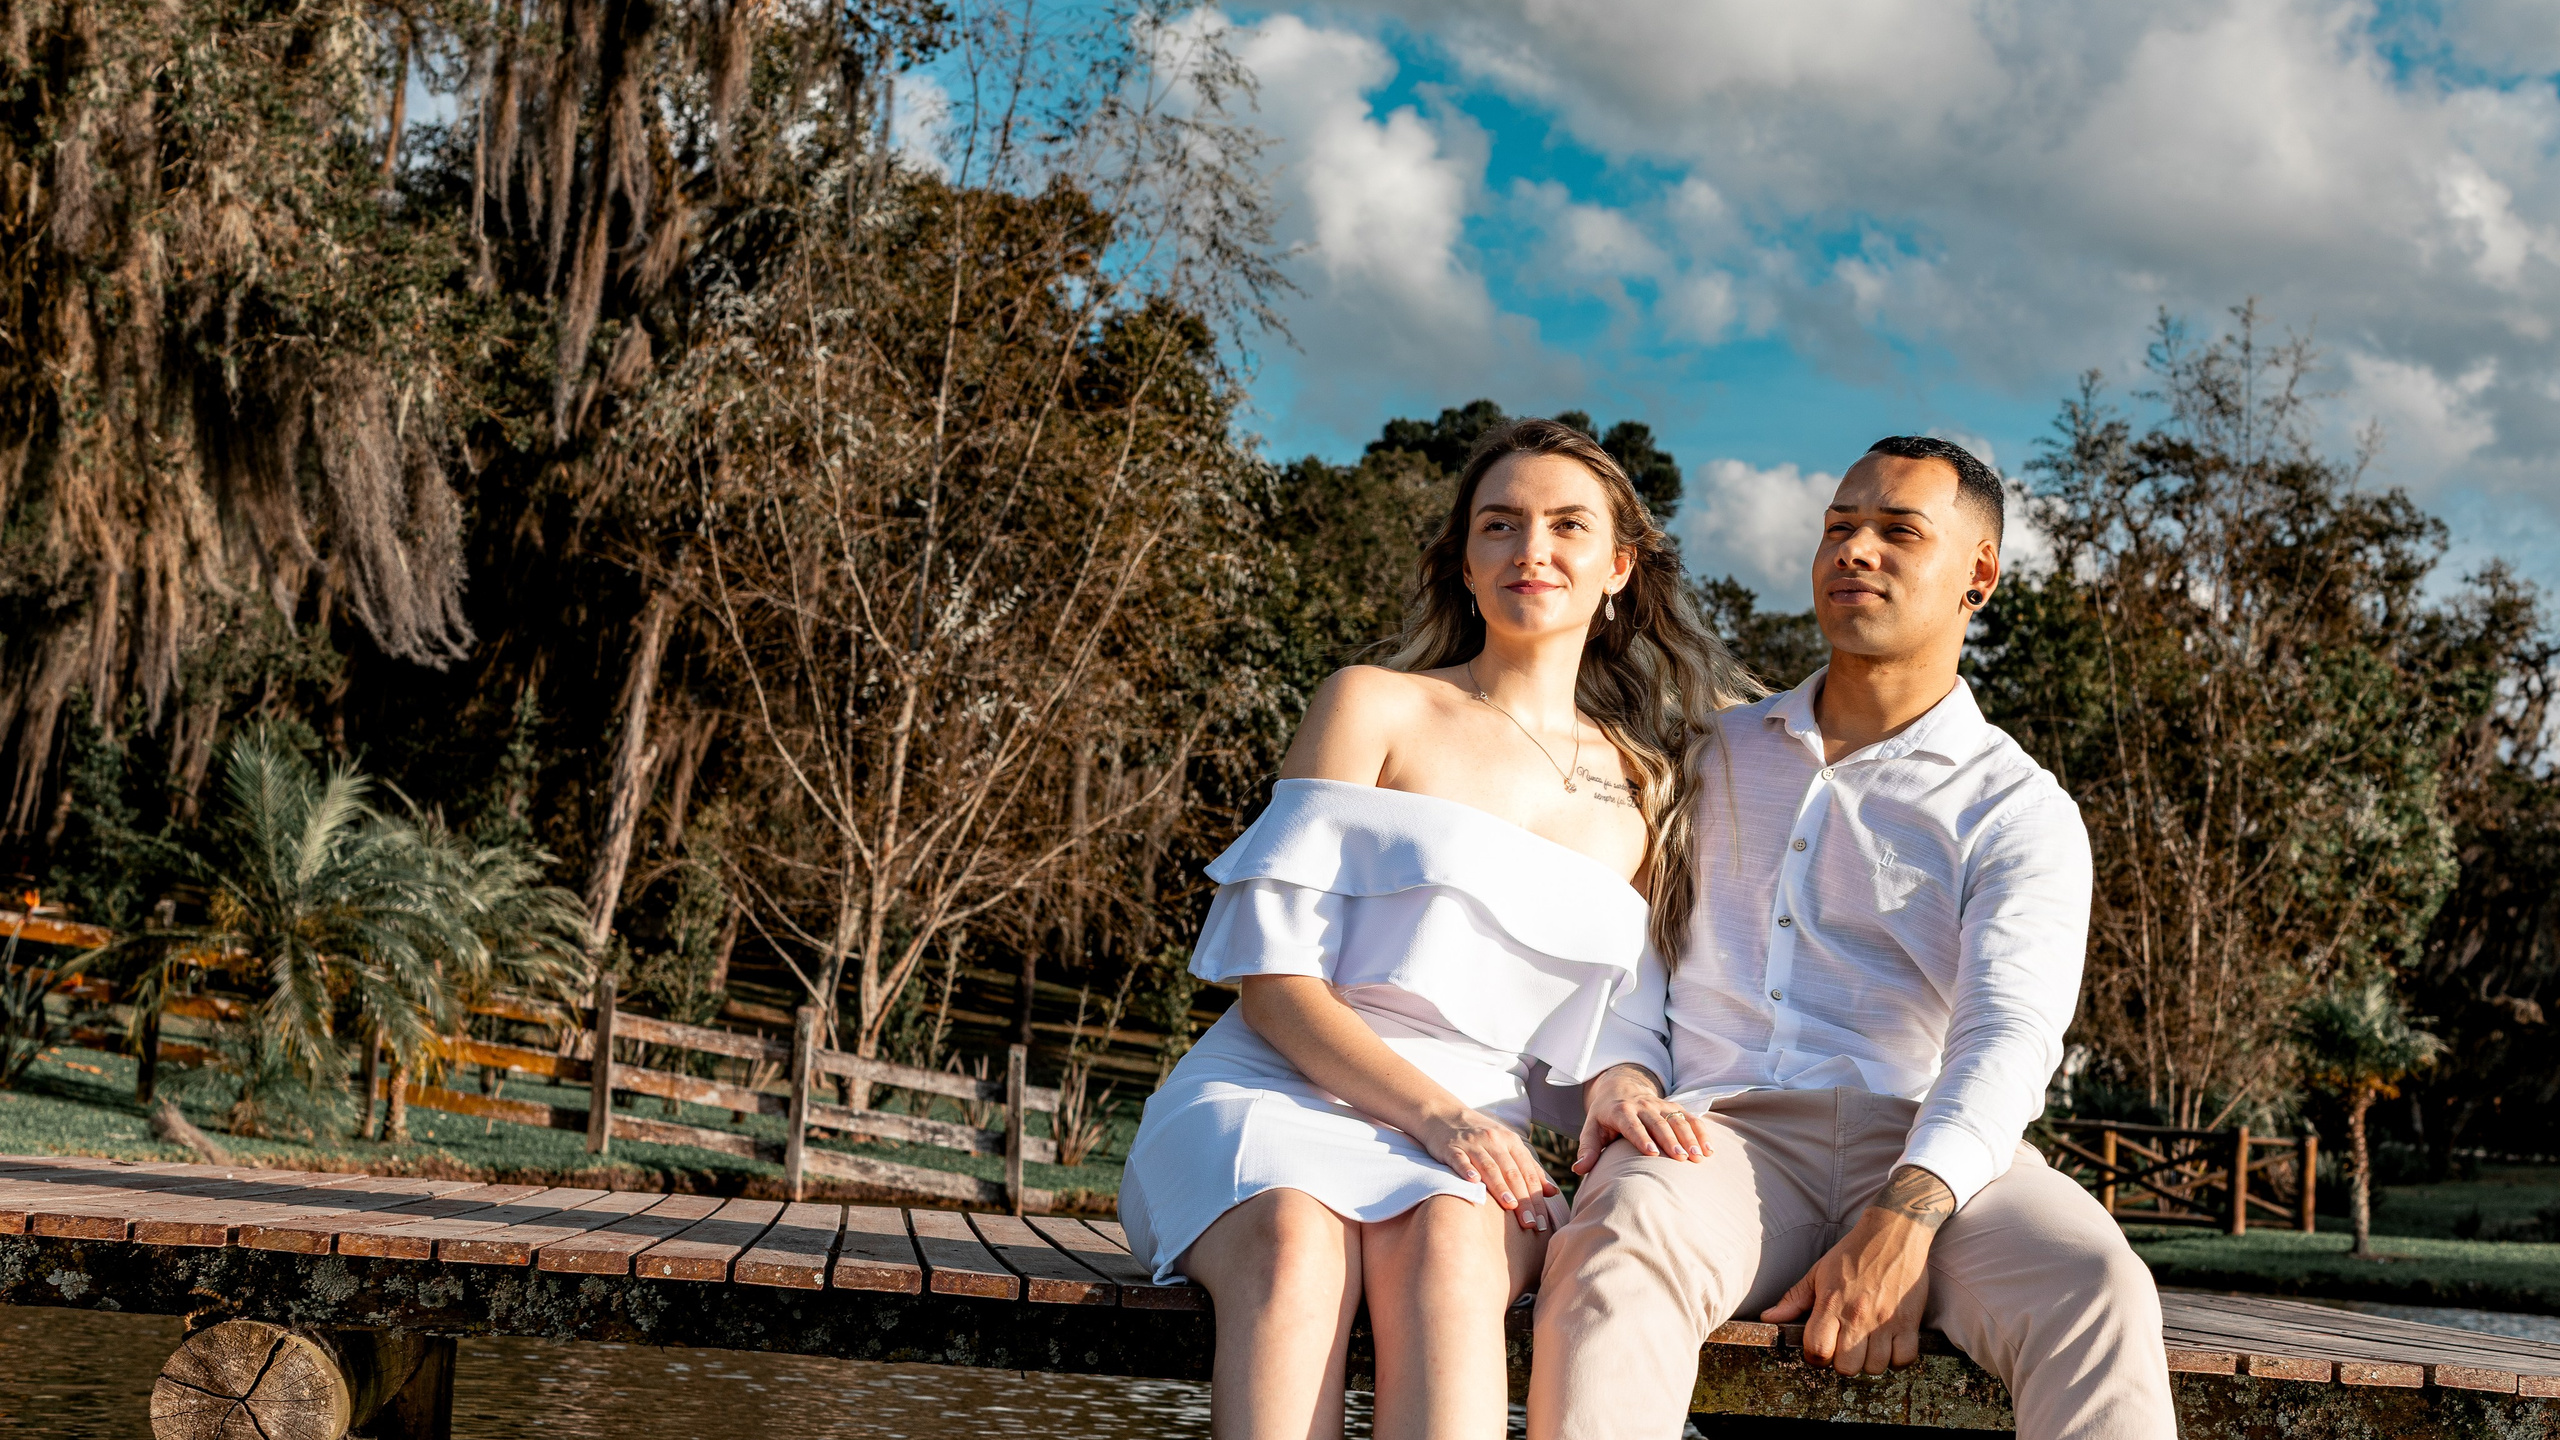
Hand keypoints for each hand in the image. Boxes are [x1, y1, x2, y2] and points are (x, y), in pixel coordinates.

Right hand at [1416, 1108, 1556, 1229]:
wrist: (1444, 1116)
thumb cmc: (1481, 1137)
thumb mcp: (1508, 1146)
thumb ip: (1529, 1169)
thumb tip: (1553, 1192)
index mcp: (1511, 1142)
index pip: (1527, 1173)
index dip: (1536, 1198)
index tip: (1541, 1222)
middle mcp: (1494, 1141)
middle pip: (1511, 1172)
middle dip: (1523, 1198)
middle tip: (1530, 1223)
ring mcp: (1472, 1144)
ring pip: (1489, 1167)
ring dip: (1500, 1187)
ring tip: (1511, 1206)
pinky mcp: (1451, 1148)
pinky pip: (1460, 1160)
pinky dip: (1467, 1170)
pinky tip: (1474, 1182)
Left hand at [1574, 1064, 1711, 1173]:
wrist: (1621, 1088)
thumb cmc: (1605, 1117)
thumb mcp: (1591, 1128)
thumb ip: (1587, 1149)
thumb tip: (1579, 1169)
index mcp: (1620, 1111)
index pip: (1631, 1124)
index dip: (1641, 1137)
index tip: (1651, 1153)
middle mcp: (1642, 1106)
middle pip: (1658, 1122)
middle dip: (1670, 1140)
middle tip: (1682, 1158)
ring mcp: (1660, 1105)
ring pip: (1677, 1119)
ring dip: (1690, 1137)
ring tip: (1699, 1156)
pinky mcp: (1673, 1107)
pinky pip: (1690, 1118)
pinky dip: (1701, 1132)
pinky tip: (1710, 1149)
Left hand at [1759, 1165, 1952, 1374]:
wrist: (1892, 1234)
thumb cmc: (1852, 1254)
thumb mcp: (1817, 1273)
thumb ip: (1793, 1299)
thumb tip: (1768, 1318)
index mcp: (1831, 1303)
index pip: (1817, 1350)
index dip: (1815, 1356)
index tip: (1821, 1348)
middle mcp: (1857, 1316)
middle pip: (1846, 1367)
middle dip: (1843, 1362)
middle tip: (1846, 1347)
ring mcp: (1885, 1321)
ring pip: (1875, 1367)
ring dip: (1870, 1361)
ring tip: (1868, 1344)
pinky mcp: (1909, 1322)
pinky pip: (1904, 1359)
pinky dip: (1897, 1358)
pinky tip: (1889, 1345)